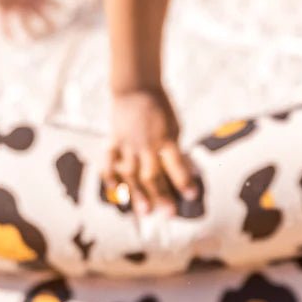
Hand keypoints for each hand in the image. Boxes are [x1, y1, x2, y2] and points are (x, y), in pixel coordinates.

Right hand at [102, 89, 197, 215]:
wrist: (136, 87)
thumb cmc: (160, 108)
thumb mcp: (175, 125)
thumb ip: (176, 149)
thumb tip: (186, 171)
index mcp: (165, 138)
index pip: (177, 163)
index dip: (184, 180)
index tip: (192, 195)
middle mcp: (146, 143)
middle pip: (153, 174)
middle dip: (161, 195)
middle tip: (169, 214)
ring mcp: (127, 144)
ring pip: (131, 173)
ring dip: (138, 194)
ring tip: (144, 212)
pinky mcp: (113, 141)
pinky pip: (109, 162)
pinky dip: (110, 177)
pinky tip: (114, 192)